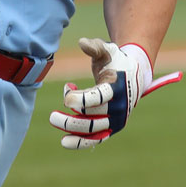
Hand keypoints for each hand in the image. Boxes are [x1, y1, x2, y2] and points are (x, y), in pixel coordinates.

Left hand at [48, 37, 181, 149]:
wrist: (133, 75)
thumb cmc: (114, 60)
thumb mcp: (106, 50)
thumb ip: (94, 47)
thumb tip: (82, 43)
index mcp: (116, 88)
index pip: (98, 98)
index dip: (80, 99)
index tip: (66, 96)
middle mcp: (118, 107)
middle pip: (91, 119)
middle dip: (69, 120)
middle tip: (52, 116)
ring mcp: (116, 120)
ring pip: (92, 131)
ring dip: (71, 128)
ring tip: (54, 118)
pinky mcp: (112, 127)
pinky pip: (96, 139)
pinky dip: (81, 143)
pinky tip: (64, 142)